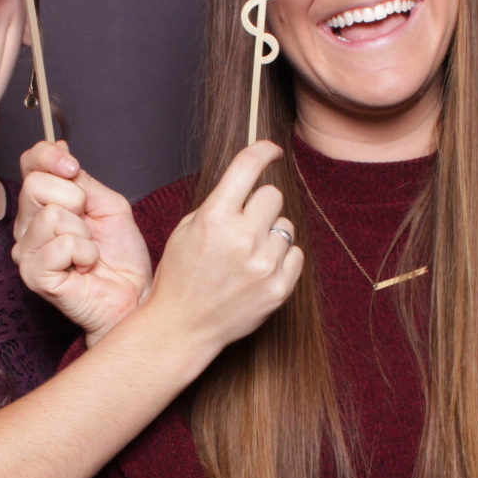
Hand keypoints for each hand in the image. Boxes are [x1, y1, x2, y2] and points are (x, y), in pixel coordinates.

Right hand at [11, 139, 154, 343]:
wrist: (133, 295)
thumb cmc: (121, 256)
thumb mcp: (108, 205)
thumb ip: (81, 180)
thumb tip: (60, 149)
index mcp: (43, 204)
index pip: (29, 164)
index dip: (48, 156)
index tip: (73, 166)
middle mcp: (27, 226)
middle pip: (35, 185)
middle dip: (76, 200)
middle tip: (89, 225)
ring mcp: (27, 252)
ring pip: (51, 216)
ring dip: (84, 234)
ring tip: (89, 252)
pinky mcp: (33, 275)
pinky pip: (61, 245)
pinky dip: (84, 254)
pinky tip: (85, 268)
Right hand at [140, 140, 300, 351]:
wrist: (183, 327)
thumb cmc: (181, 276)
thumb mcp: (187, 230)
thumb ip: (219, 204)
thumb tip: (249, 183)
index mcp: (214, 218)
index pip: (248, 166)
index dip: (264, 151)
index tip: (272, 150)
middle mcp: (242, 238)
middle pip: (273, 195)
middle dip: (259, 206)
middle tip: (244, 225)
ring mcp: (263, 265)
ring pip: (286, 225)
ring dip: (270, 235)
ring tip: (248, 255)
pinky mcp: (279, 288)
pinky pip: (295, 254)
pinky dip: (281, 259)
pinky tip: (259, 271)